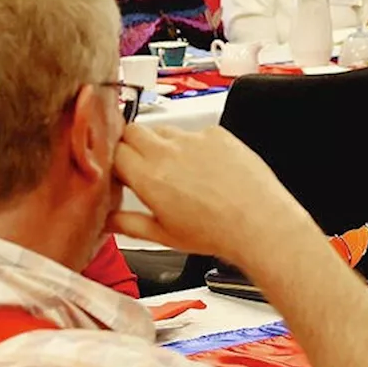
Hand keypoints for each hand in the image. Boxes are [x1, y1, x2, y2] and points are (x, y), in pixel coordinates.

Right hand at [107, 124, 314, 264]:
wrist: (259, 222)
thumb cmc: (216, 232)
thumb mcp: (164, 236)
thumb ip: (129, 224)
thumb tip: (108, 221)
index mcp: (149, 177)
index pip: (114, 152)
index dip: (114, 161)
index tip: (120, 173)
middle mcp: (169, 152)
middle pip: (132, 130)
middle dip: (130, 144)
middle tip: (141, 164)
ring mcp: (194, 139)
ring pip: (164, 130)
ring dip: (162, 144)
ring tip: (179, 170)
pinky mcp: (217, 133)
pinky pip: (196, 131)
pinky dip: (195, 145)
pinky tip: (207, 168)